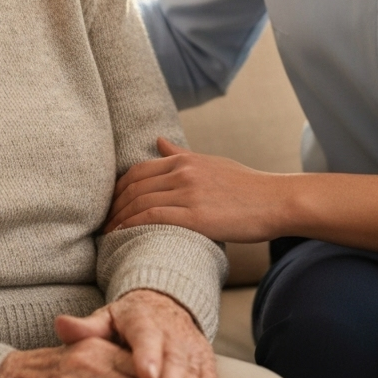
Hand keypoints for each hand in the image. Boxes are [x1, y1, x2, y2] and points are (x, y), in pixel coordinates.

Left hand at [55, 289, 215, 377]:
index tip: (146, 373)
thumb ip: (87, 329)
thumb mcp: (106, 320)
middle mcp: (171, 331)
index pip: (145, 336)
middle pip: (173, 358)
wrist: (164, 309)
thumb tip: (60, 324)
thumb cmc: (127, 324)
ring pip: (191, 371)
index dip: (147, 355)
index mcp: (142, 319)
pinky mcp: (203, 362)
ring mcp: (189, 347)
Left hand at [105, 138, 283, 242]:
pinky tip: (122, 237)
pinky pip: (153, 218)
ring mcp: (189, 193)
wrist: (275, 200)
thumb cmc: (246, 186)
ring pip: (139, 203)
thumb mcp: (211, 163)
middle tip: (102, 224)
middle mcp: (183, 172)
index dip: (118, 189)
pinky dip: (131, 226)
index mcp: (185, 160)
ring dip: (118, 219)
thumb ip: (182, 155)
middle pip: (134, 187)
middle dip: (113, 206)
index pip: (138, 171)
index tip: (110, 206)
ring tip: (107, 235)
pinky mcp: (196, 216)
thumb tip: (159, 141)